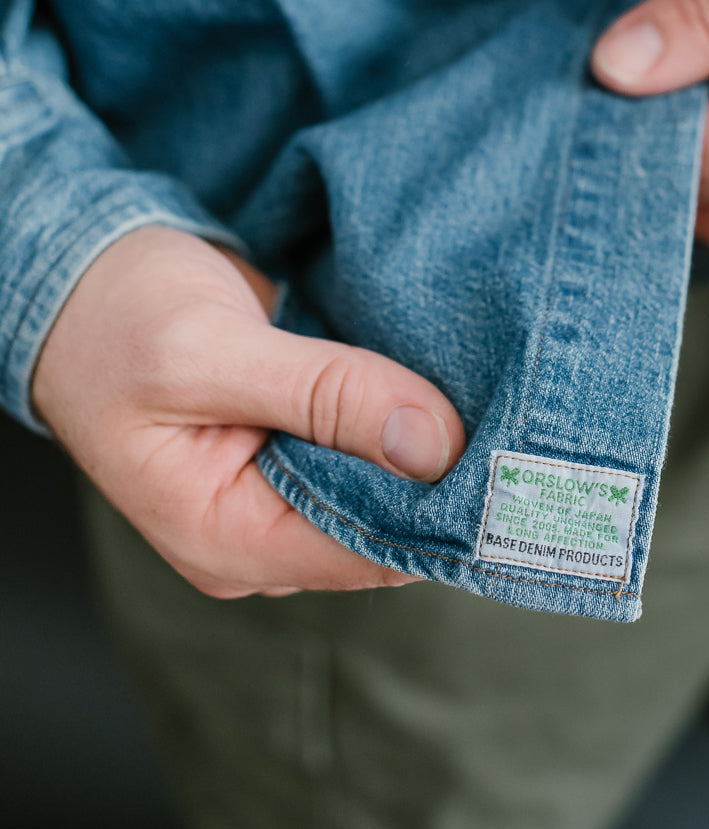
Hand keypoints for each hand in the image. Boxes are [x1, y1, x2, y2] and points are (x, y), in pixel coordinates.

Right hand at [32, 226, 464, 595]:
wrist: (83, 275)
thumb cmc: (117, 318)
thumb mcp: (210, 349)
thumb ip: (322, 395)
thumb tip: (434, 443)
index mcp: (226, 540)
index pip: (369, 553)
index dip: (441, 505)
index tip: (503, 447)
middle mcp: (260, 534)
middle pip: (389, 523)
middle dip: (444, 469)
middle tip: (506, 401)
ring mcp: (281, 490)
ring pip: (388, 481)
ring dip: (429, 434)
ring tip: (480, 379)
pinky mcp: (299, 445)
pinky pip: (372, 444)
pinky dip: (404, 410)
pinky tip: (441, 372)